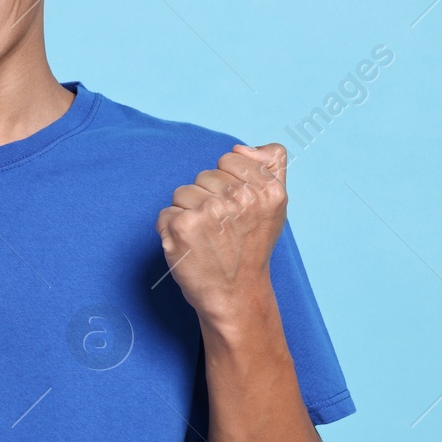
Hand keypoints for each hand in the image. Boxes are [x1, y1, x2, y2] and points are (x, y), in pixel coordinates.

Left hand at [156, 143, 287, 330]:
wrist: (234, 295)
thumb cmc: (250, 248)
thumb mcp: (275, 205)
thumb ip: (270, 164)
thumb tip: (241, 146)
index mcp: (267, 190)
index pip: (230, 158)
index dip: (228, 183)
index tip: (237, 210)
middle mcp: (241, 198)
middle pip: (204, 175)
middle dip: (207, 199)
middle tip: (222, 230)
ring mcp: (210, 211)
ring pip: (183, 192)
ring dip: (188, 214)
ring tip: (207, 239)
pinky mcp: (182, 226)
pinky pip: (166, 213)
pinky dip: (171, 231)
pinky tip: (190, 249)